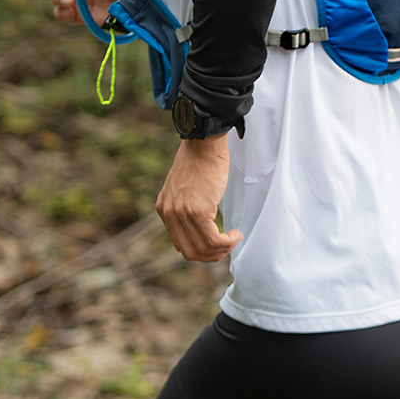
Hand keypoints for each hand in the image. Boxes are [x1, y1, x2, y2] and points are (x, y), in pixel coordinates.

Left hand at [156, 134, 242, 262]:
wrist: (204, 142)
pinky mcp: (198, 211)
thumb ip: (186, 205)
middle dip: (211, 256)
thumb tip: (201, 226)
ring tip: (233, 239)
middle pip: (190, 252)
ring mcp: (183, 213)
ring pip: (203, 249)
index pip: (180, 244)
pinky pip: (213, 239)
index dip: (200, 249)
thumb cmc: (200, 160)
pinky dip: (227, 242)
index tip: (216, 243)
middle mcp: (169, 213)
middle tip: (227, 246)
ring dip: (222, 250)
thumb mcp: (184, 186)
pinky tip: (235, 234)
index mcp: (164, 209)